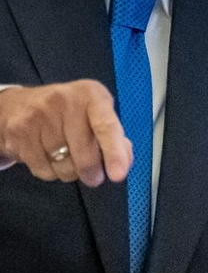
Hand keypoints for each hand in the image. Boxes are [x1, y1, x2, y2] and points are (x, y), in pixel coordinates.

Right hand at [0, 81, 131, 185]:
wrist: (18, 105)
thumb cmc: (68, 113)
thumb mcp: (95, 114)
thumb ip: (115, 137)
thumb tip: (124, 162)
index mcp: (92, 95)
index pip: (106, 126)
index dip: (114, 153)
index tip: (118, 175)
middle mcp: (66, 101)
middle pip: (85, 154)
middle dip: (92, 173)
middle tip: (94, 177)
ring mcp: (40, 114)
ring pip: (63, 165)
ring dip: (69, 172)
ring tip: (66, 158)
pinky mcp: (20, 130)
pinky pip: (43, 169)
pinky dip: (50, 172)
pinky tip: (48, 156)